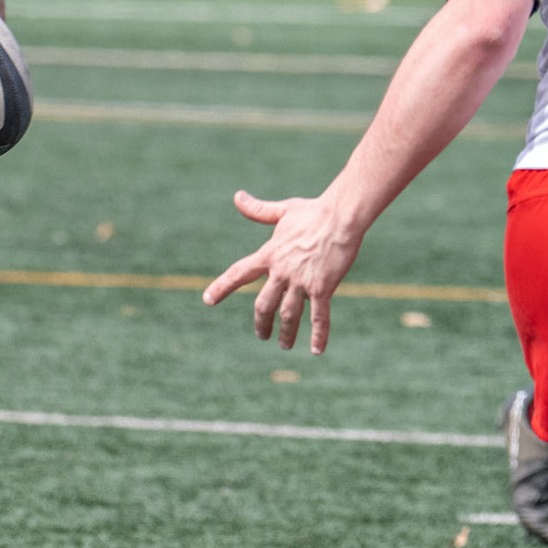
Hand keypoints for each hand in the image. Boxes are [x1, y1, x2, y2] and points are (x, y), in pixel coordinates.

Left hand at [201, 190, 364, 354]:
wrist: (340, 216)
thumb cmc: (313, 211)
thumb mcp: (282, 211)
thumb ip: (258, 210)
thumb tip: (237, 196)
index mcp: (269, 255)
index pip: (239, 273)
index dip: (222, 287)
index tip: (208, 300)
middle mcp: (281, 271)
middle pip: (263, 303)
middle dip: (261, 322)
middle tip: (261, 334)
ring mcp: (301, 281)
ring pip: (287, 314)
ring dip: (285, 332)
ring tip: (283, 345)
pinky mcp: (322, 287)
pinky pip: (319, 316)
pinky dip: (317, 335)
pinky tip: (315, 351)